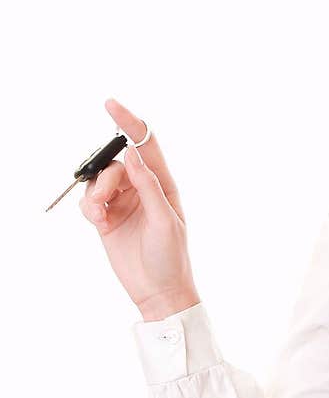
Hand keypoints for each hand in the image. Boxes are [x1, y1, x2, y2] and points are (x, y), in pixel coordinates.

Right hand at [79, 98, 198, 313]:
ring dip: (95, 194)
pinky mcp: (107, 218)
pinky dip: (89, 208)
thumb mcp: (164, 221)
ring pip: (99, 180)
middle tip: (103, 199)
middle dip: (105, 176)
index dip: (129, 123)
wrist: (157, 291)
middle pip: (115, 163)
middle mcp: (143, 189)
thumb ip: (149, 186)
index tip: (110, 105)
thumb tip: (134, 155)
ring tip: (101, 217)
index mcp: (163, 184)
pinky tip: (99, 223)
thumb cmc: (170, 257)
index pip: (146, 144)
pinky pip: (89, 200)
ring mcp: (123, 202)